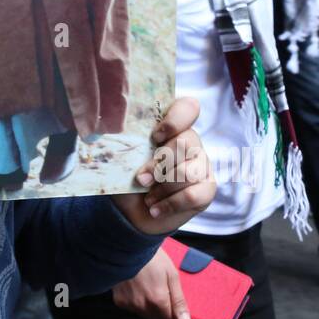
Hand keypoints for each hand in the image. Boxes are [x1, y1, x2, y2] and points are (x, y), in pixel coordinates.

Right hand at [111, 247, 190, 318]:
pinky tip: (137, 286)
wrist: (127, 244)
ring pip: (145, 314)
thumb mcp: (171, 274)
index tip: (177, 310)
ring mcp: (129, 303)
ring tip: (149, 285)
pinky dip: (137, 300)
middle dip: (163, 310)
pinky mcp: (119, 300)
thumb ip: (179, 301)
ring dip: (150, 305)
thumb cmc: (150, 255)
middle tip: (162, 290)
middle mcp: (142, 305)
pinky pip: (133, 307)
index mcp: (158, 300)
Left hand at [112, 96, 215, 235]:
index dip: (174, 120)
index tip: (154, 136)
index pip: (188, 108)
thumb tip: (112, 127)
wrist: (132, 210)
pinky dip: (170, 204)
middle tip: (141, 178)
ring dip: (163, 187)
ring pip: (189, 172)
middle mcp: (191, 142)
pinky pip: (194, 195)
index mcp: (171, 127)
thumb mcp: (122, 156)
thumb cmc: (128, 176)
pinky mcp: (207, 189)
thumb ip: (124, 140)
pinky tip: (155, 209)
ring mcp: (202, 165)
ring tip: (147, 197)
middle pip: (187, 142)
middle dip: (160, 163)